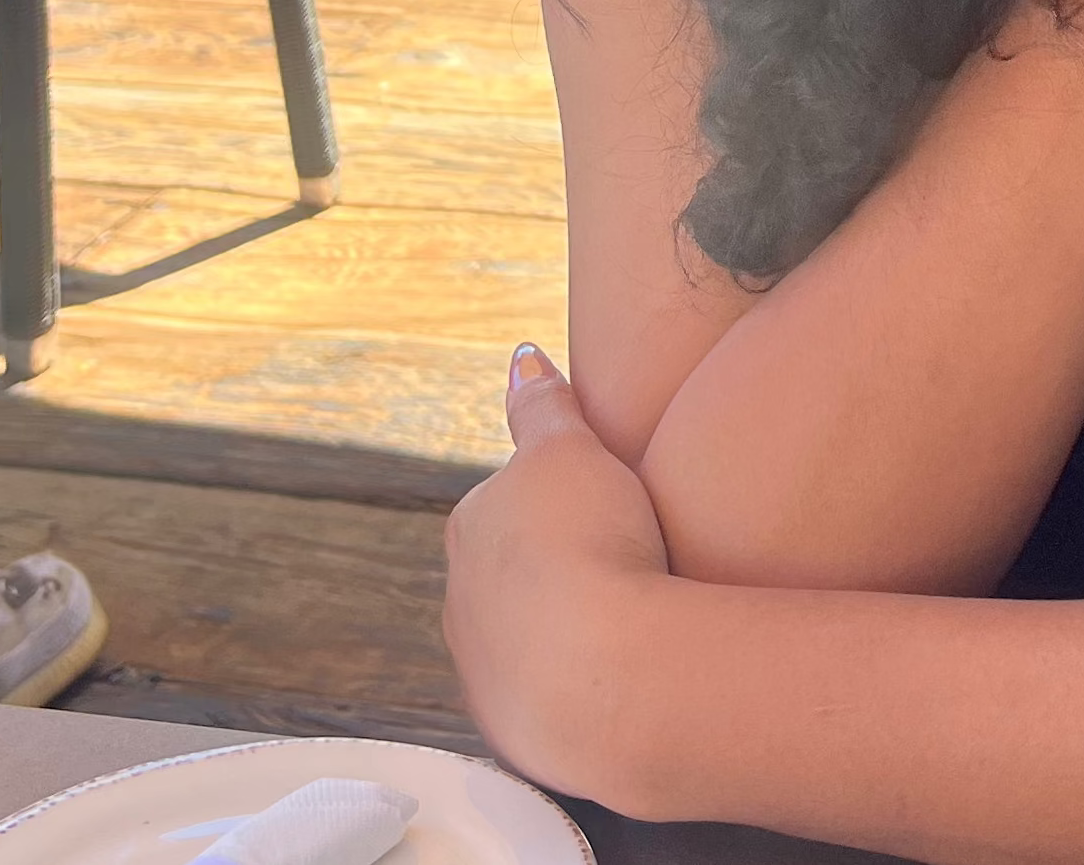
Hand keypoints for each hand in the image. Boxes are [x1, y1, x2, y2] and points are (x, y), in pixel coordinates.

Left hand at [445, 345, 677, 797]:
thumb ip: (543, 404)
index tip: (610, 501)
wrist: (605, 677)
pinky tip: (613, 669)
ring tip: (625, 617)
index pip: (511, 495)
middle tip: (624, 555)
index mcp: (470, 523)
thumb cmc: (590, 544)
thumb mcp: (571, 448)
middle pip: (511, 566)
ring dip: (561, 623)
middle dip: (556, 562)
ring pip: (523, 630)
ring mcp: (479, 668)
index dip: (565, 495)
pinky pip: (542, 688)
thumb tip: (521, 358)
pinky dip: (572, 676)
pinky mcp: (508, 726)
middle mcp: (458, 596)